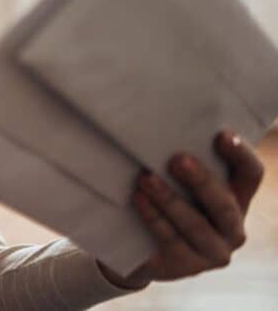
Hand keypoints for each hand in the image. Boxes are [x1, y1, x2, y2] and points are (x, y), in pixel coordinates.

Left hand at [97, 129, 264, 288]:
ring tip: (146, 178)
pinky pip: (171, 240)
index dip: (241, 155)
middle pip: (223, 203)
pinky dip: (153, 217)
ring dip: (169, 200)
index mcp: (237, 199)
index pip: (251, 174)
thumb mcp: (178, 181)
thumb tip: (163, 124)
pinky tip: (138, 199)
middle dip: (200, 180)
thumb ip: (183, 162)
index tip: (222, 135)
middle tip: (177, 159)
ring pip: (196, 225)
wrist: (138, 248)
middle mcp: (232, 228)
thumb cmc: (164, 201)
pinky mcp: (186, 266)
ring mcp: (213, 251)